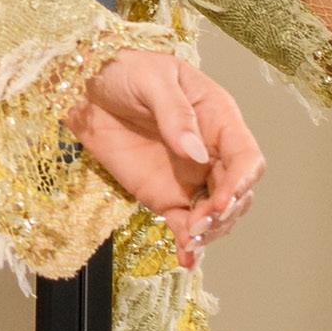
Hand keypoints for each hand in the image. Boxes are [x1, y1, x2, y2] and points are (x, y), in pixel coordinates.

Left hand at [75, 46, 261, 263]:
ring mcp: (191, 178)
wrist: (85, 88)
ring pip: (217, 215)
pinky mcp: (166, 197)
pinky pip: (185, 225)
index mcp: (219, 118)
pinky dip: (189, 245)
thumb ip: (175, 114)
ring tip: (189, 242)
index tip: (221, 200)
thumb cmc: (124, 70)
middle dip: (224, 213)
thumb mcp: (151, 80)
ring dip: (209, 232)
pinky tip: (186, 260)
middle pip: (237, 192)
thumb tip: (197, 154)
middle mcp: (213, 152)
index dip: (241, 182)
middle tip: (198, 225)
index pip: (246, 157)